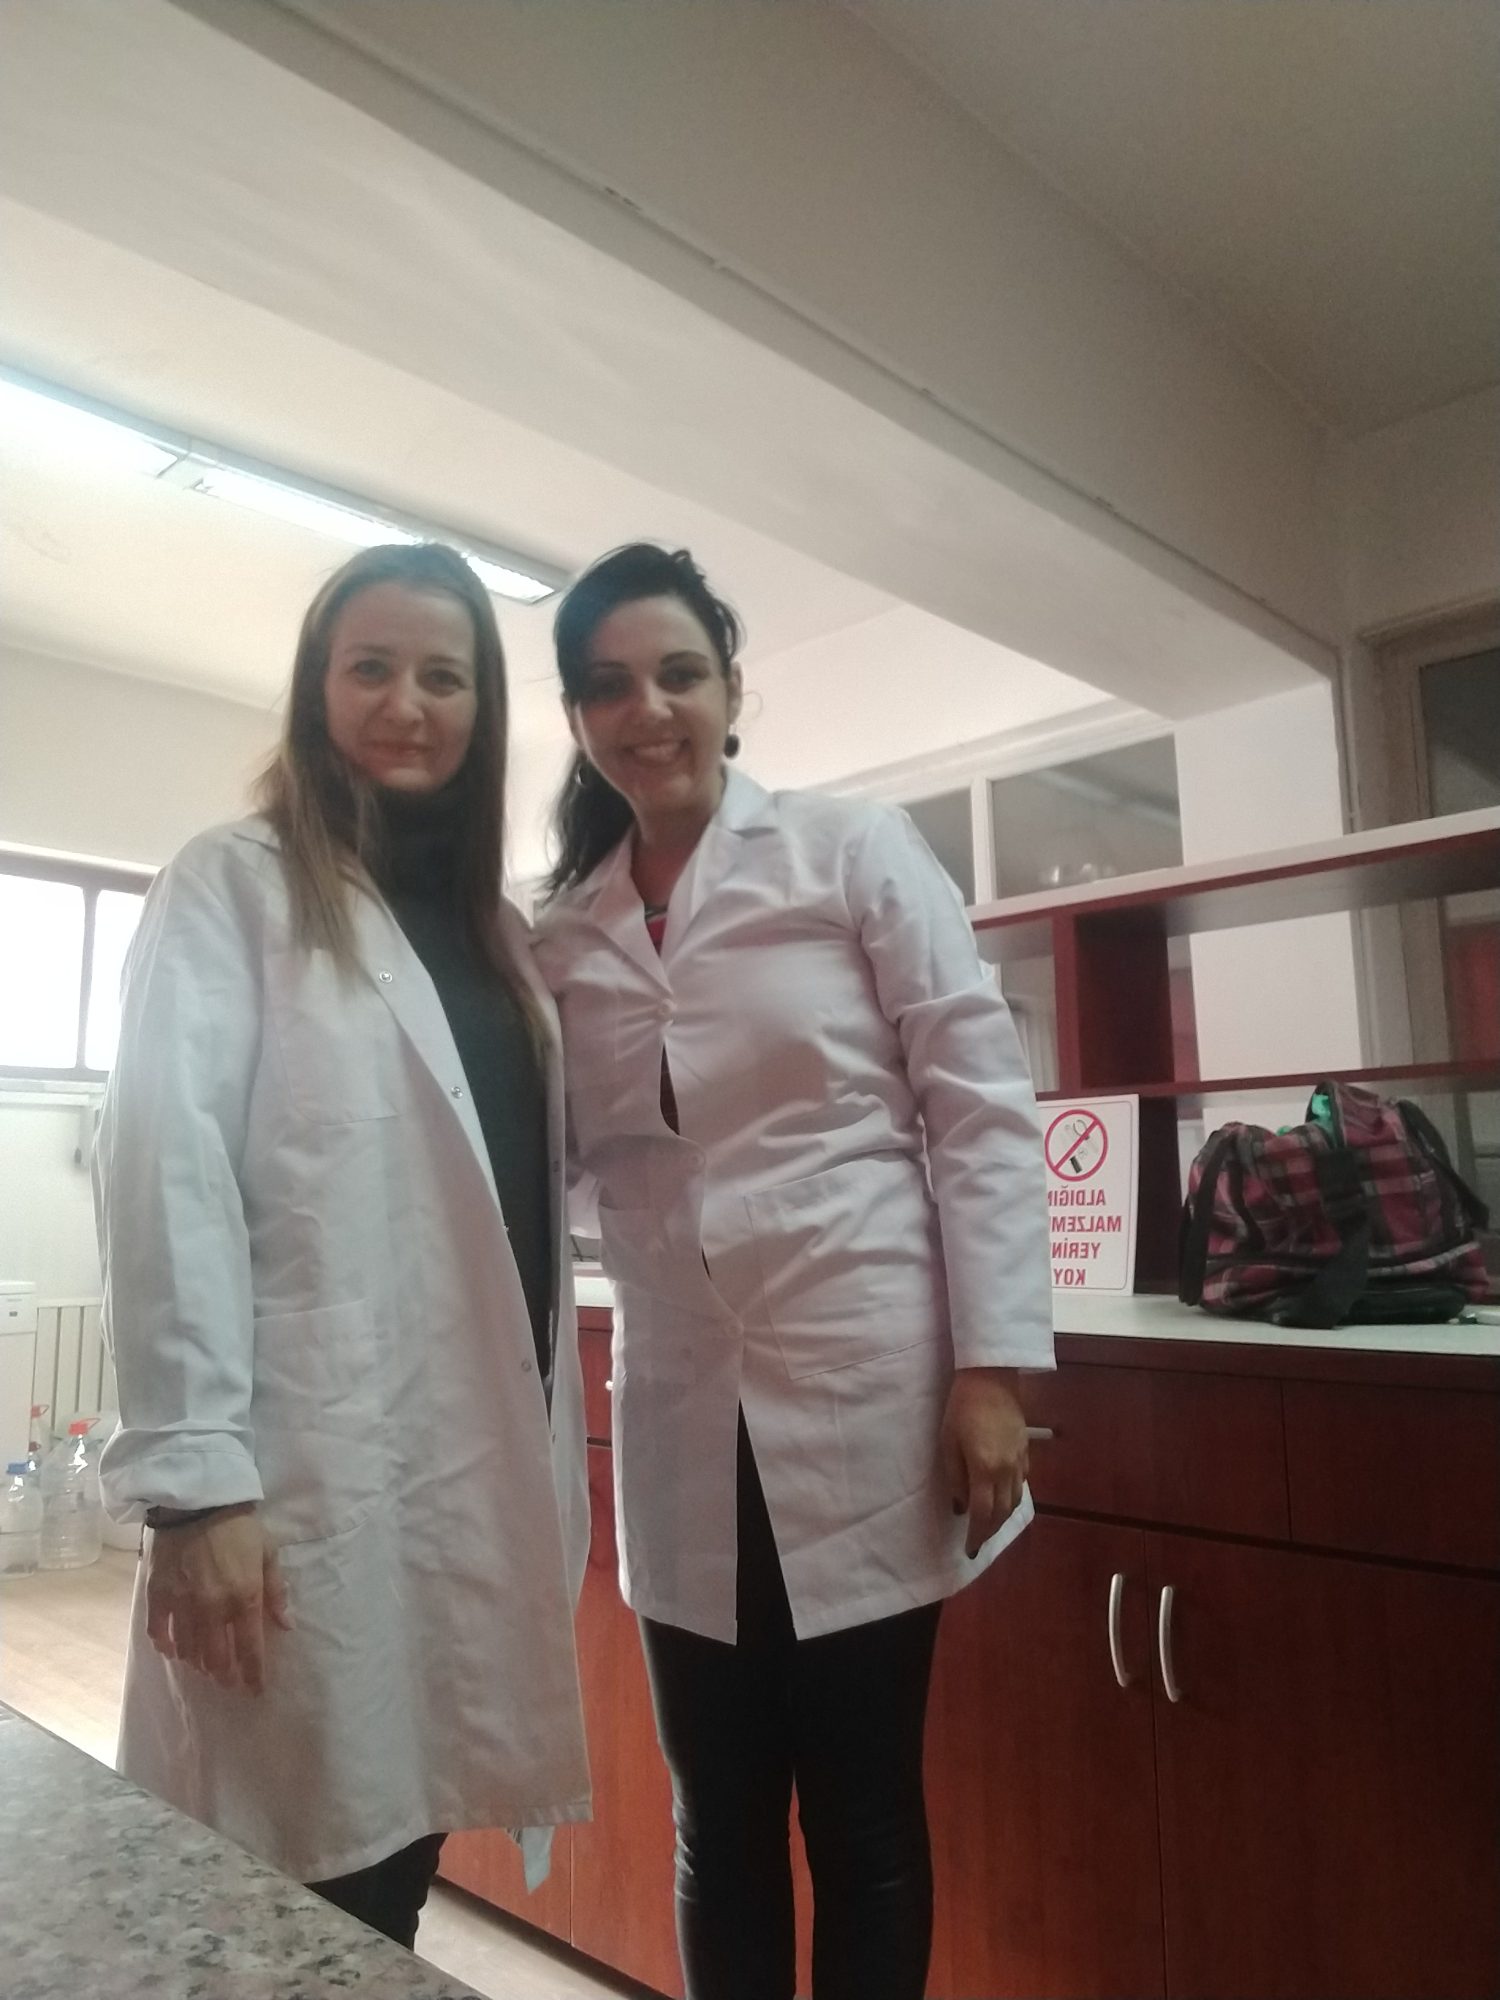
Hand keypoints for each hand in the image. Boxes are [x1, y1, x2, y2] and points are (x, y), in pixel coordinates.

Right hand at [144, 1506, 292, 1696]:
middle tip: (229, 1682)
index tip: (255, 1691)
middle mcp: (213, 1608)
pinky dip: (166, 1647)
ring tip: (205, 1668)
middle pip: (217, 1658)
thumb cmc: (240, 1526)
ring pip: (189, 1651)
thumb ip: (276, 1592)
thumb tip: (285, 1626)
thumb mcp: (269, 1553)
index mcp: (244, 1598)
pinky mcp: (158, 1596)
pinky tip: (173, 1651)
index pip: (250, 1649)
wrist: (197, 1502)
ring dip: (199, 1664)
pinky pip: (159, 1633)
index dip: (253, 1674)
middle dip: (225, 1676)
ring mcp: (183, 1604)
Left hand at [940, 1368, 1029, 1558]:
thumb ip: (955, 1478)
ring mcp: (1020, 1461)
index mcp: (985, 1469)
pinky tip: (1002, 1499)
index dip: (977, 1535)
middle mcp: (1007, 1471)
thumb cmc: (961, 1408)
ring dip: (1002, 1518)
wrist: (991, 1379)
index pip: (983, 1514)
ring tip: (988, 1525)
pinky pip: (1021, 1485)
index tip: (969, 1550)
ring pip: (1015, 1501)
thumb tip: (961, 1506)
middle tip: (978, 1542)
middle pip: (1002, 1512)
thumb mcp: (948, 1442)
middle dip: (989, 1531)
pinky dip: (1011, 1499)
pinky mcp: (1026, 1452)